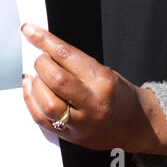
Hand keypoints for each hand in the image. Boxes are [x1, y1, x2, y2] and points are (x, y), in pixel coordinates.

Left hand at [21, 23, 166, 154]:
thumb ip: (75, 64)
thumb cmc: (120, 96)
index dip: (44, 40)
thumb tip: (44, 50)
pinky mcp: (70, 136)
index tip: (29, 30)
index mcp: (103, 80)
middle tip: (41, 59)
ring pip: (46, 103)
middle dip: (41, 64)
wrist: (136, 127)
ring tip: (35, 76)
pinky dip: (31, 101)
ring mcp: (81, 122)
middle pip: (55, 79)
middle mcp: (92, 102)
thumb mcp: (105, 71)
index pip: (67, 55)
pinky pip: (42, 119)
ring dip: (34, 84)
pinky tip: (32, 90)